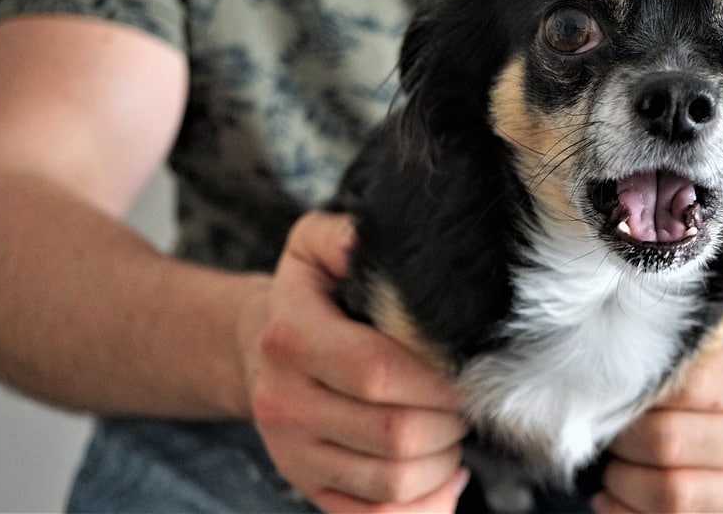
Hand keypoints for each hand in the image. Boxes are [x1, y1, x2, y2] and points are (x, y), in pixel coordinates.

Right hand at [242, 212, 470, 511]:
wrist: (254, 347)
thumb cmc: (306, 295)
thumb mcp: (312, 248)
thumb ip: (340, 235)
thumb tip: (364, 238)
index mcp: (292, 339)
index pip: (375, 373)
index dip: (435, 380)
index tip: (467, 370)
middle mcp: (286, 404)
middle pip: (392, 436)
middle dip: (449, 422)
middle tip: (467, 400)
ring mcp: (294, 453)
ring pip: (390, 483)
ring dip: (442, 463)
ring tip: (454, 432)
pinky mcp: (307, 487)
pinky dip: (424, 506)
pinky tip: (446, 476)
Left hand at [596, 314, 722, 513]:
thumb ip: (694, 317)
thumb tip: (629, 294)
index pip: (688, 385)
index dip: (637, 391)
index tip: (611, 387)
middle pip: (671, 444)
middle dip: (621, 438)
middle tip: (602, 426)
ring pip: (674, 495)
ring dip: (623, 483)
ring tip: (609, 464)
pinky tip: (614, 496)